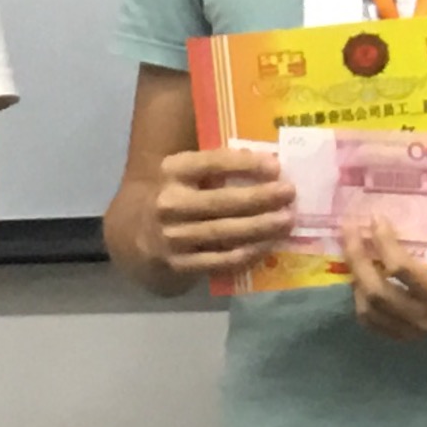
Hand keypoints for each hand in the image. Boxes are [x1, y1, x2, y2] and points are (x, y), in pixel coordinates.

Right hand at [147, 145, 295, 283]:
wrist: (138, 234)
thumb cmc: (180, 194)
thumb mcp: (188, 173)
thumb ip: (220, 167)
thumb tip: (271, 166)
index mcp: (172, 170)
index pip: (211, 163)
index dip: (244, 164)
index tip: (276, 166)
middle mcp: (168, 203)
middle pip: (221, 201)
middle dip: (259, 198)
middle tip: (289, 194)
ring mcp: (172, 236)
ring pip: (223, 232)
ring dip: (259, 227)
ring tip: (287, 221)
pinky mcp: (179, 264)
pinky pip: (220, 260)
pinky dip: (247, 253)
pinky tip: (268, 245)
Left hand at [341, 215, 426, 341]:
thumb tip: (423, 194)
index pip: (401, 269)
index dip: (383, 242)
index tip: (376, 218)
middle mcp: (426, 317)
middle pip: (377, 291)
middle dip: (357, 257)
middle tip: (349, 229)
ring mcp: (413, 331)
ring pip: (368, 308)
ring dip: (355, 276)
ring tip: (352, 248)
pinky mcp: (405, 336)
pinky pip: (370, 321)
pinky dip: (359, 297)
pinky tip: (359, 274)